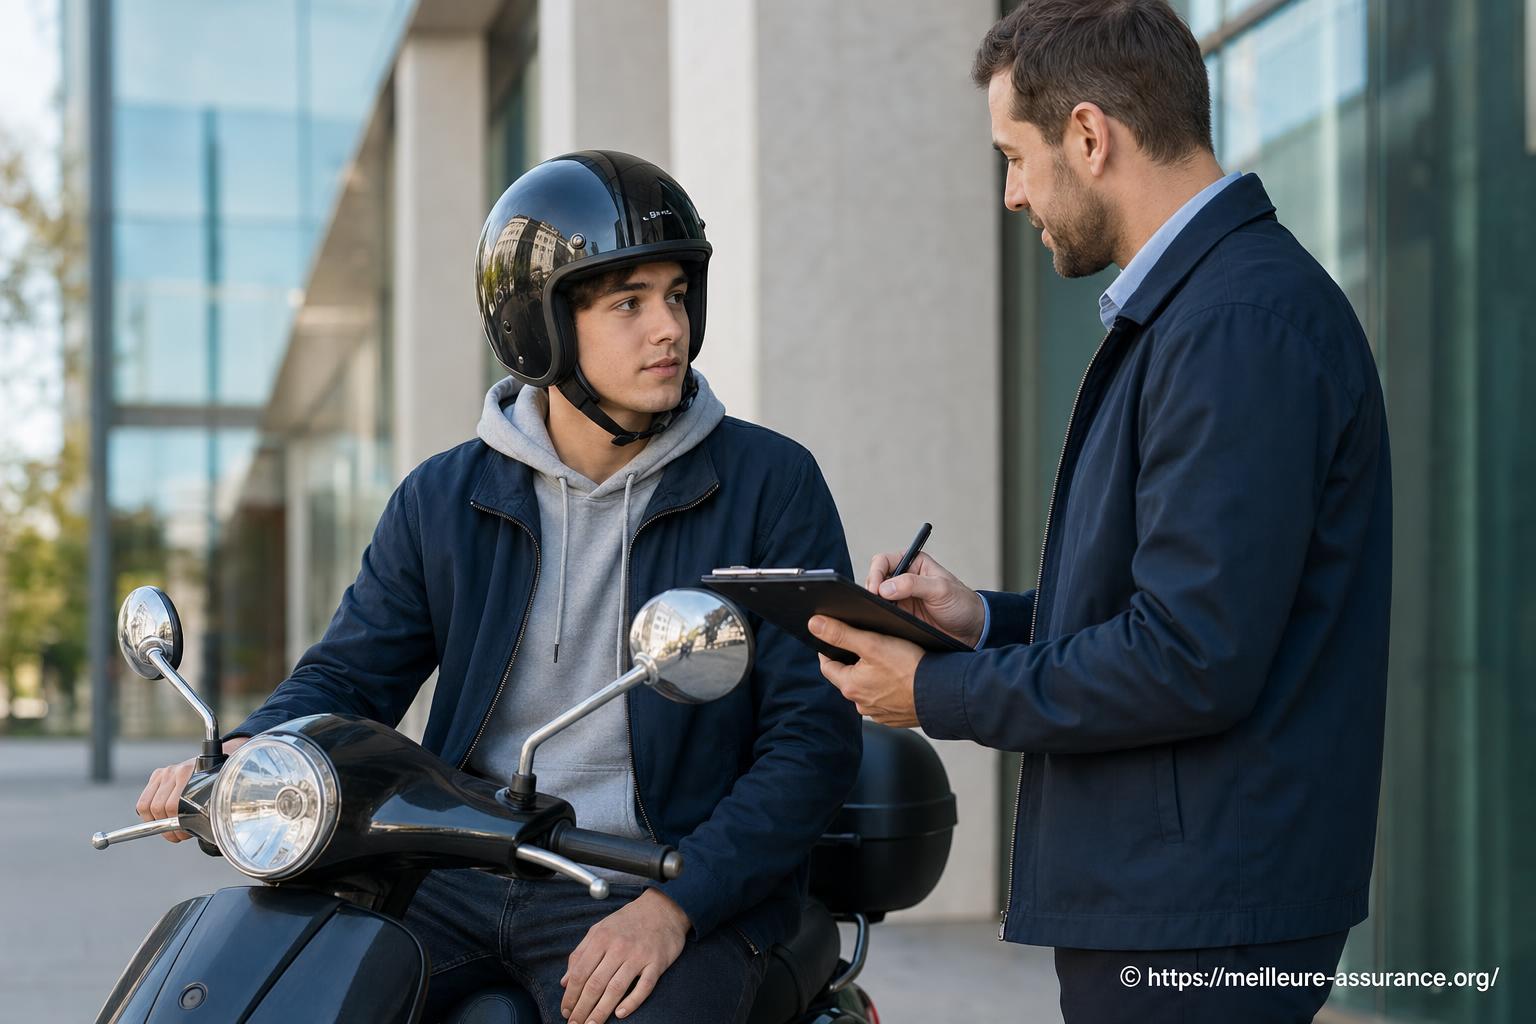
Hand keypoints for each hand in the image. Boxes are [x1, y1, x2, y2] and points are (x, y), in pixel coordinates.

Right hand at [135, 737, 247, 841]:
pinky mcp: (157, 775)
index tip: (183, 835)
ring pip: (149, 806)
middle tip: (177, 835)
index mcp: (190, 774)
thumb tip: (197, 832)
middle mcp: (176, 771)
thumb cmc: (214, 785)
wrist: (214, 765)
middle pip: (159, 807)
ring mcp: (165, 772)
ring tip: (169, 829)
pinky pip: (143, 802)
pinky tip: (160, 820)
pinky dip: (148, 815)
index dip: (176, 825)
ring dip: (157, 823)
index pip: (173, 806)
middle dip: (167, 827)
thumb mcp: (213, 796)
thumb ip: (204, 809)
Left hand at [560, 887, 689, 1022]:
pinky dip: (632, 1002)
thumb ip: (580, 953)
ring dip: (601, 1011)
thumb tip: (565, 981)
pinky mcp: (657, 963)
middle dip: (582, 1008)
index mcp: (601, 938)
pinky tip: (620, 1013)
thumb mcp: (599, 929)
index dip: (571, 995)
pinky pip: (644, 987)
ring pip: (616, 988)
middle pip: (596, 984)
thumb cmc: (628, 921)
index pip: (580, 972)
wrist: (663, 908)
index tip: (566, 1010)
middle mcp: (619, 947)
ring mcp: (639, 955)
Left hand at [808, 616, 923, 727]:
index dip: (828, 649)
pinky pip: (885, 700)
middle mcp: (861, 704)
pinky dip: (888, 690)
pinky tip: (899, 679)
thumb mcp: (872, 643)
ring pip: (867, 690)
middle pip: (848, 677)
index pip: (828, 665)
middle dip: (852, 662)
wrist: (942, 693)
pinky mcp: (896, 717)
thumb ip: (841, 633)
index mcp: (850, 686)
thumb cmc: (910, 668)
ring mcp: (879, 713)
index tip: (833, 637)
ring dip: (870, 677)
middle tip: (863, 645)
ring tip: (884, 661)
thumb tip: (814, 625)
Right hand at [865, 551, 984, 647]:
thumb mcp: (940, 589)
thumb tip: (885, 587)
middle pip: (875, 579)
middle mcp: (904, 579)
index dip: (875, 573)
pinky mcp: (901, 616)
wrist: (972, 630)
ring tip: (878, 612)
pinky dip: (879, 617)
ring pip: (876, 598)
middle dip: (871, 589)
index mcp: (913, 563)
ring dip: (874, 604)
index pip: (883, 561)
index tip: (875, 589)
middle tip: (874, 602)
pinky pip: (882, 614)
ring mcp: (901, 599)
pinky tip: (882, 621)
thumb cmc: (962, 603)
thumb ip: (913, 584)